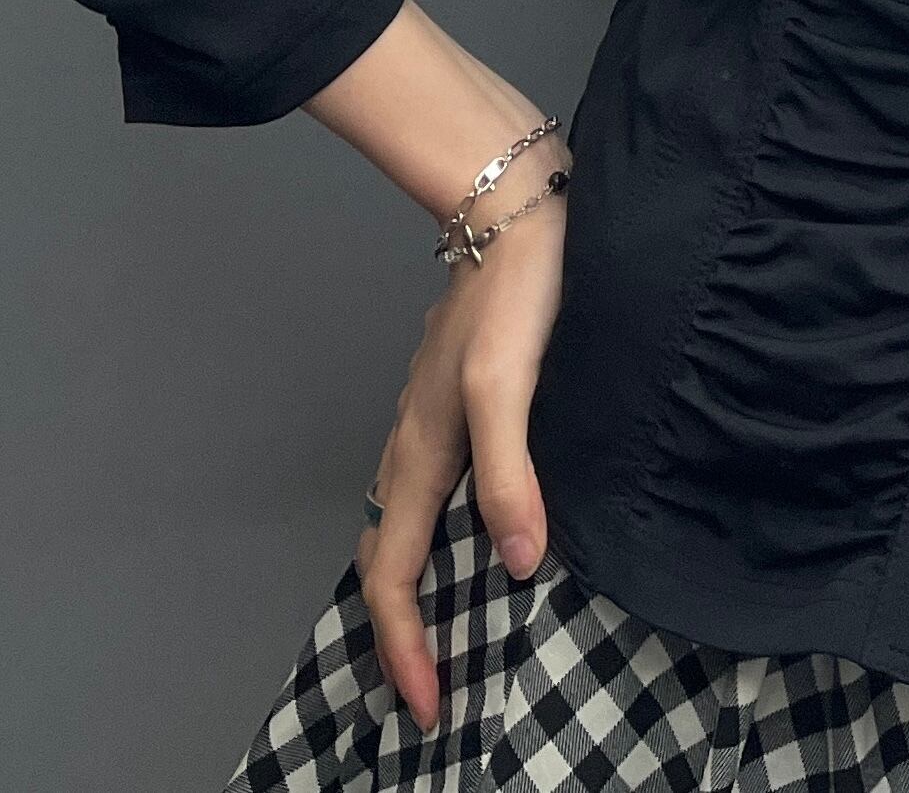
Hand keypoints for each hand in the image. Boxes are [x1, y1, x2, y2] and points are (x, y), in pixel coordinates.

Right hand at [355, 188, 566, 734]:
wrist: (515, 202)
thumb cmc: (516, 288)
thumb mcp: (511, 382)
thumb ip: (512, 472)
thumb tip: (519, 562)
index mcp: (423, 450)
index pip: (394, 573)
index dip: (406, 646)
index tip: (429, 706)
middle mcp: (418, 440)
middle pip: (388, 555)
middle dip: (402, 629)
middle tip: (434, 686)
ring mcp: (435, 416)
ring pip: (408, 519)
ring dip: (420, 582)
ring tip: (452, 627)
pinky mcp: (461, 393)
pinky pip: (436, 485)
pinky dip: (443, 529)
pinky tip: (481, 525)